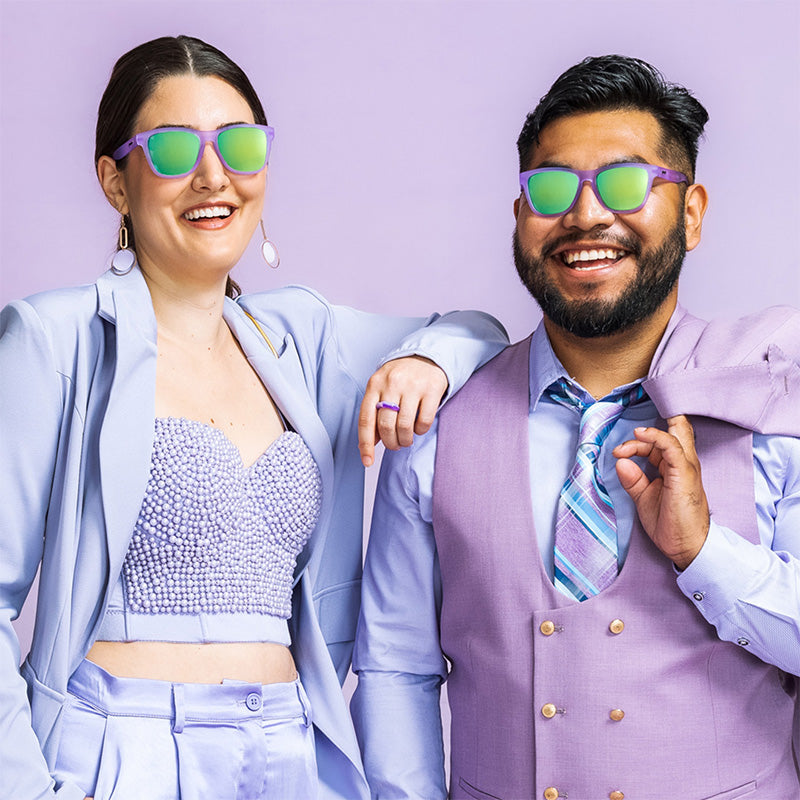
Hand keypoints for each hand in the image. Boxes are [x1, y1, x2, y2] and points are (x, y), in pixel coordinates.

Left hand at [358, 356, 447, 466]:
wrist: (426, 356)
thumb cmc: (400, 378)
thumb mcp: (382, 389)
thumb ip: (374, 413)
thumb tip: (369, 443)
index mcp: (374, 385)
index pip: (366, 419)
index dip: (366, 444)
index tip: (367, 461)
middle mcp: (392, 383)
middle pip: (386, 425)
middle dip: (390, 443)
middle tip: (395, 445)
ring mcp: (413, 386)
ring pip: (405, 426)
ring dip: (405, 440)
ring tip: (406, 439)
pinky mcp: (432, 389)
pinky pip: (424, 421)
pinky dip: (420, 431)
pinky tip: (419, 427)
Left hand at [612, 415, 709, 569]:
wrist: (687, 546)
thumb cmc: (669, 523)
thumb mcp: (644, 497)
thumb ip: (633, 479)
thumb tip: (620, 462)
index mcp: (674, 467)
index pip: (659, 443)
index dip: (639, 442)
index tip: (618, 452)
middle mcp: (683, 462)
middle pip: (674, 431)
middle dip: (656, 423)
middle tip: (633, 430)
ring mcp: (686, 466)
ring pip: (674, 434)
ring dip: (648, 433)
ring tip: (632, 435)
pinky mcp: (684, 473)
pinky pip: (672, 447)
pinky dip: (656, 437)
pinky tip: (641, 435)